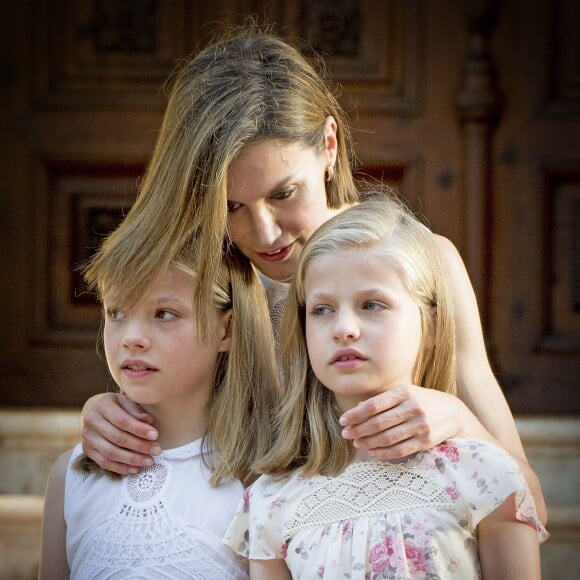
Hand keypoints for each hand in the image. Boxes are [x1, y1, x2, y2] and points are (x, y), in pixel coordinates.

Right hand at [81, 393, 160, 474]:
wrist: (95, 412)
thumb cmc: (117, 406)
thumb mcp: (126, 401)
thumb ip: (136, 410)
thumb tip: (148, 421)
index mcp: (102, 405)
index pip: (122, 420)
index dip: (139, 429)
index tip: (155, 435)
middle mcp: (91, 421)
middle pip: (117, 438)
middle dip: (139, 446)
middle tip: (156, 450)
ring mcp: (87, 437)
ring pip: (110, 453)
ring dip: (132, 459)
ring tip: (149, 461)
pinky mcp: (87, 450)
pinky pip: (104, 463)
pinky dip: (121, 468)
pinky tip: (135, 468)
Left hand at [339, 385, 477, 459]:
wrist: (453, 413)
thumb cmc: (422, 401)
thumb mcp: (404, 393)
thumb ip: (382, 400)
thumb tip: (357, 408)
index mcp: (404, 392)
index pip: (374, 405)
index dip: (356, 414)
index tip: (343, 421)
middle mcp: (413, 407)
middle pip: (379, 422)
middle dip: (359, 430)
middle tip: (346, 435)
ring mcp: (421, 425)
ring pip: (388, 438)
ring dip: (369, 442)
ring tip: (357, 443)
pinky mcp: (426, 441)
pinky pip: (400, 450)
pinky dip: (383, 452)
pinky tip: (372, 452)